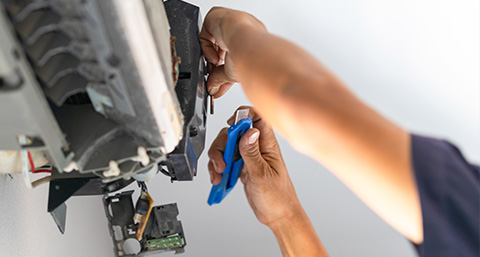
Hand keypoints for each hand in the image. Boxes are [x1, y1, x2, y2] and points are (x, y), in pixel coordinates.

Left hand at [199, 7, 265, 97]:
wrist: (246, 41)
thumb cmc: (249, 54)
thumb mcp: (233, 73)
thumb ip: (220, 80)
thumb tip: (213, 88)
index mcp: (252, 41)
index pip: (234, 55)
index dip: (225, 69)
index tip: (221, 82)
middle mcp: (243, 29)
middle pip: (223, 49)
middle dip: (216, 65)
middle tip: (213, 78)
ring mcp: (230, 21)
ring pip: (214, 42)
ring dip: (212, 58)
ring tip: (214, 68)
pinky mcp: (216, 17)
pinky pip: (206, 34)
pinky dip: (207, 49)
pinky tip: (214, 58)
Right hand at [208, 106, 301, 225]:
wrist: (277, 215)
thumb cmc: (278, 197)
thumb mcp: (262, 174)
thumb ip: (252, 152)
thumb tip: (248, 131)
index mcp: (268, 144)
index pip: (257, 118)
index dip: (243, 115)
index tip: (231, 125)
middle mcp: (257, 148)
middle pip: (233, 132)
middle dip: (222, 145)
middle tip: (222, 162)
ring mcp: (248, 157)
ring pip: (226, 146)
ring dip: (217, 159)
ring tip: (219, 174)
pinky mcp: (241, 167)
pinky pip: (225, 160)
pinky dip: (218, 168)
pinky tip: (218, 178)